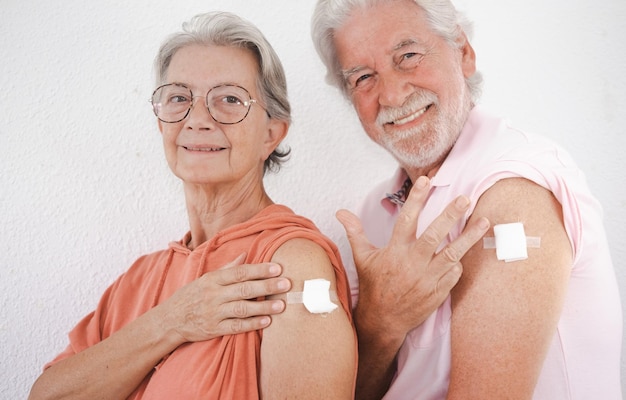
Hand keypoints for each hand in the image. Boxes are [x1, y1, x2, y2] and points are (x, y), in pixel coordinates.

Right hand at [158, 253, 291, 343]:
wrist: (169, 320)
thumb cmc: (191, 296)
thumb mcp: (206, 278)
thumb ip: (227, 268)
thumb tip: (245, 254)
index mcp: (213, 279)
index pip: (240, 272)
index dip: (259, 270)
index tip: (278, 268)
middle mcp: (213, 295)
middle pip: (244, 289)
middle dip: (266, 286)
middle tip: (286, 284)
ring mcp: (214, 313)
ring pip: (242, 308)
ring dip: (263, 307)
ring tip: (281, 305)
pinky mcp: (214, 329)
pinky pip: (236, 327)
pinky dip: (252, 324)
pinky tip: (266, 322)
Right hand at [336, 176, 488, 340]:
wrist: (383, 320)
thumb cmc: (374, 285)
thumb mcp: (362, 257)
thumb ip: (355, 231)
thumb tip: (341, 212)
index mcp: (394, 251)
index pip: (406, 219)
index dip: (416, 199)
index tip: (426, 180)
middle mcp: (412, 263)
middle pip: (434, 235)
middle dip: (450, 215)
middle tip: (465, 198)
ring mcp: (427, 278)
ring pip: (452, 254)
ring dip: (469, 237)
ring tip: (484, 221)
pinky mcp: (438, 291)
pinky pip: (453, 272)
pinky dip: (458, 262)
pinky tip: (465, 250)